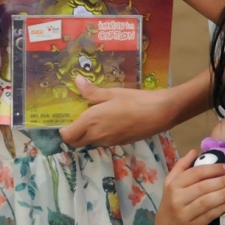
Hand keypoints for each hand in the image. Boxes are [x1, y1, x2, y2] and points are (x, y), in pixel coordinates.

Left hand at [60, 77, 175, 147]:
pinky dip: (102, 135)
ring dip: (89, 134)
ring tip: (97, 119)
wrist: (160, 113)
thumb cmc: (134, 100)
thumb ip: (92, 91)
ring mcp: (109, 141)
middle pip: (76, 143)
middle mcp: (96, 135)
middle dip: (74, 135)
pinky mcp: (120, 143)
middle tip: (79, 120)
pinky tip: (113, 122)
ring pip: (91, 142)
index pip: (67, 136)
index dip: (64, 130)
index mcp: (90, 122)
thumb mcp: (112, 93)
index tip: (67, 120)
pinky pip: (104, 141)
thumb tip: (77, 81)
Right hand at [155, 149, 224, 224]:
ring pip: (207, 201)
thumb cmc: (170, 205)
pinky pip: (209, 215)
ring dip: (224, 194)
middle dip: (222, 181)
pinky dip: (221, 208)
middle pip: (203, 187)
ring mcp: (184, 214)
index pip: (195, 173)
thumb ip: (180, 167)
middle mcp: (177, 199)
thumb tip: (193, 151)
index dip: (213, 169)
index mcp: (173, 186)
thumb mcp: (170, 185)